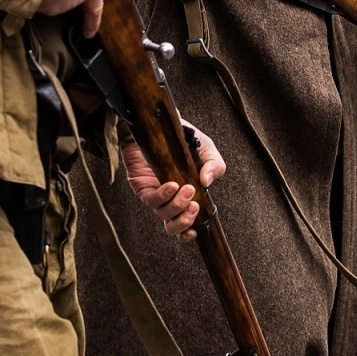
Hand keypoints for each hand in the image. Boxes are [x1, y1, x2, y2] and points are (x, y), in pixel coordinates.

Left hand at [122, 125, 226, 242]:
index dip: (187, 233)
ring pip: (163, 214)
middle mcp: (169, 199)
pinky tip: (171, 185)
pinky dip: (163, 195)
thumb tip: (207, 181)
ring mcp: (155, 193)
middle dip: (184, 221)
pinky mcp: (141, 185)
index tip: (195, 231)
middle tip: (193, 206)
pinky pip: (151, 199)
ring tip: (187, 190)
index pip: (185, 223)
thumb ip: (215, 165)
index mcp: (186, 196)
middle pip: (172, 226)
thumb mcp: (207, 149)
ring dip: (177, 206)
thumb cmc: (183, 137)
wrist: (160, 122)